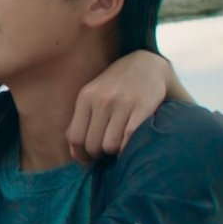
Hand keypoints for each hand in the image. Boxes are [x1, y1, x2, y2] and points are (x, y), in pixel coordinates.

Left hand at [68, 50, 182, 163]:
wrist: (148, 64)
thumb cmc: (117, 86)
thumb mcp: (93, 96)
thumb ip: (81, 120)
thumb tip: (74, 153)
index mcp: (86, 97)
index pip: (75, 138)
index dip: (81, 155)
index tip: (89, 159)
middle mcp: (102, 99)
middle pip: (93, 145)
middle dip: (99, 155)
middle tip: (107, 151)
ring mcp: (122, 102)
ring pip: (110, 145)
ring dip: (115, 152)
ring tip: (120, 146)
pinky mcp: (143, 106)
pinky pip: (129, 139)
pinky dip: (128, 148)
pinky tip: (131, 145)